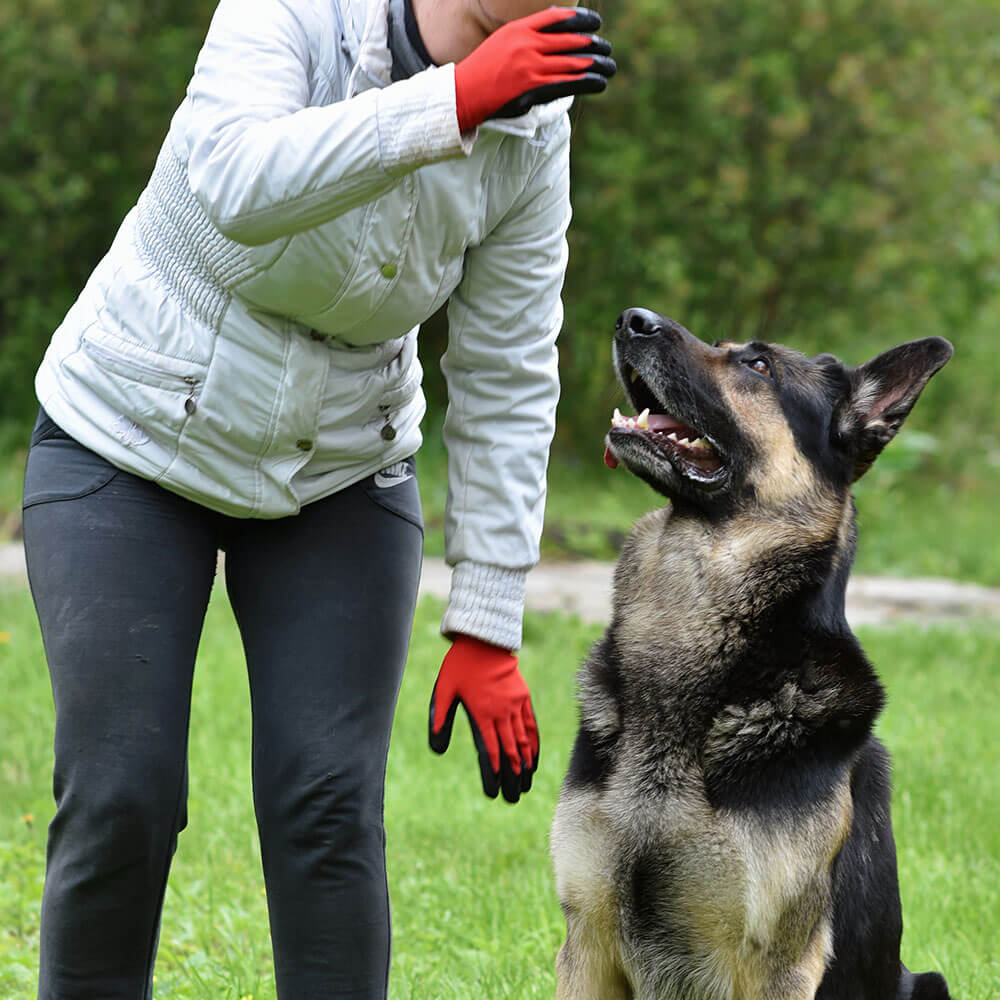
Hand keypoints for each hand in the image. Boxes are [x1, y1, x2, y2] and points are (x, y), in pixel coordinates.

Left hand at [428, 634, 539, 801]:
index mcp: (482, 713)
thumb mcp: (443, 690)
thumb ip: (440, 719)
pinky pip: (531, 725)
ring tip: (525, 785)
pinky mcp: (523, 697)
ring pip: (522, 741)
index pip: (490, 749)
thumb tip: (436, 749)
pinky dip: (533, 744)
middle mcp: (502, 712)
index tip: (495, 791)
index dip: (493, 772)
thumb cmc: (459, 665)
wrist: (484, 640)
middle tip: (512, 798)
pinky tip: (533, 759)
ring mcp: (515, 705)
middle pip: (509, 750)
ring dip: (524, 765)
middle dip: (511, 776)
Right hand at [454, 6, 615, 130]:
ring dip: (597, 64)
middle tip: (607, 47)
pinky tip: (601, 83)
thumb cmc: (484, 69)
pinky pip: (567, 84)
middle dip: (593, 44)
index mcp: (520, 29)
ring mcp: (531, 68)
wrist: (464, 93)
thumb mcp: (503, 41)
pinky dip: (588, 82)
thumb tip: (553, 29)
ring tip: (610, 66)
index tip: (595, 22)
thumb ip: (527, 34)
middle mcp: (527, 45)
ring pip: (573, 63)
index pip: (558, 17)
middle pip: (570, 40)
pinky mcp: (533, 90)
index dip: (581, 19)